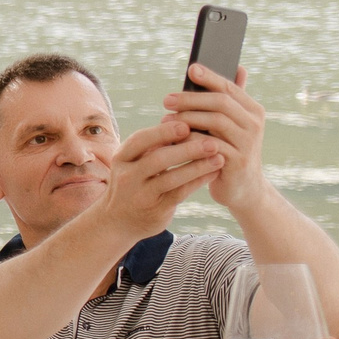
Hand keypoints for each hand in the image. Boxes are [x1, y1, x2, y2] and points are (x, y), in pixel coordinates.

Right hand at [94, 115, 221, 239]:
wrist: (118, 220)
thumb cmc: (134, 182)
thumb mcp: (133, 162)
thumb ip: (152, 145)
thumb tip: (184, 118)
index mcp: (122, 158)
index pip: (141, 140)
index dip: (163, 132)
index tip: (186, 124)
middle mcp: (127, 175)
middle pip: (158, 158)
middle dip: (187, 149)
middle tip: (211, 141)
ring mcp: (141, 194)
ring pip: (171, 178)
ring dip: (198, 166)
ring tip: (219, 157)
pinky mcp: (155, 210)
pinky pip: (180, 193)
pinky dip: (198, 181)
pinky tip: (213, 173)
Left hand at [163, 65, 272, 213]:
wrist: (242, 189)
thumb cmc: (229, 151)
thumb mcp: (231, 125)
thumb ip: (230, 99)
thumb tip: (238, 66)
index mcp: (252, 110)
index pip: (229, 88)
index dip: (210, 77)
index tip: (190, 69)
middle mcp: (254, 124)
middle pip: (221, 103)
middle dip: (191, 99)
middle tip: (167, 100)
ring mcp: (248, 143)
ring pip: (216, 122)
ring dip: (187, 119)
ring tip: (165, 121)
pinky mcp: (237, 162)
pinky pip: (209, 146)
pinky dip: (189, 142)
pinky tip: (172, 142)